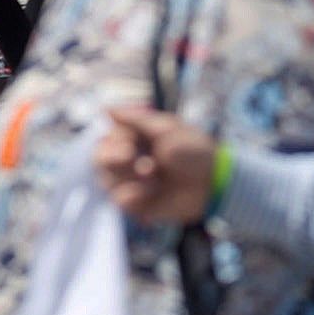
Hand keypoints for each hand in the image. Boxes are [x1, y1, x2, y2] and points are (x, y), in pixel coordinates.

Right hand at [95, 103, 219, 223]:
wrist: (213, 182)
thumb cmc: (194, 151)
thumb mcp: (167, 129)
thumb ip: (136, 119)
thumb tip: (105, 109)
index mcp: (135, 139)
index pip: (107, 137)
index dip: (113, 139)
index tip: (130, 142)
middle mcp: (129, 160)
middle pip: (99, 158)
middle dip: (111, 156)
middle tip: (129, 156)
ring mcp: (132, 183)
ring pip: (106, 179)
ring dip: (128, 174)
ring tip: (152, 172)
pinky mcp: (137, 204)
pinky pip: (120, 200)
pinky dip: (133, 194)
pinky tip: (151, 191)